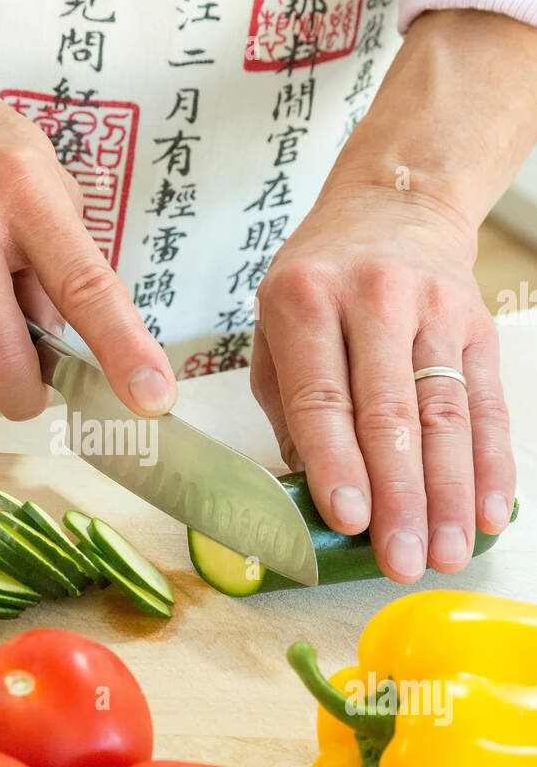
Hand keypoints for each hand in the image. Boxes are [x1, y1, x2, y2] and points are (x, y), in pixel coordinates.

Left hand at [251, 184, 514, 582]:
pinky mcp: (477, 326)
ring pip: (445, 414)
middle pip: (391, 413)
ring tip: (446, 553)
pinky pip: (488, 403)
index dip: (338, 463)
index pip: (323, 397)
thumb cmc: (319, 282)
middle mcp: (373, 300)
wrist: (393, 206)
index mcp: (306, 301)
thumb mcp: (274, 327)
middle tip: (401, 560)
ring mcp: (433, 310)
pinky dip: (491, 463)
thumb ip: (289, 408)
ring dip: (448, 494)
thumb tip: (310, 496)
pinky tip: (488, 512)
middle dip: (399, 496)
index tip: (349, 519)